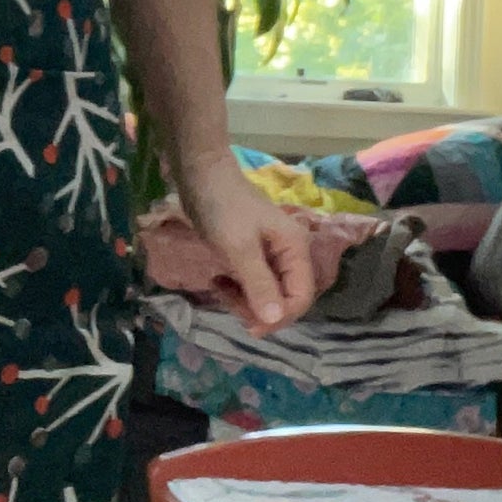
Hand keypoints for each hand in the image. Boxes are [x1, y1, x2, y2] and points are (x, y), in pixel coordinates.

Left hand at [177, 152, 316, 329]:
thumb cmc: (223, 208)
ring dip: (244, 299)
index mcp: (296, 249)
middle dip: (258, 308)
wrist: (201, 175)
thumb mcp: (239, 248)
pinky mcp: (252, 253)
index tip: (249, 326)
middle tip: (226, 300)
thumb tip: (275, 319)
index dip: (280, 317)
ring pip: (267, 293)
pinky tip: (218, 280)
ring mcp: (271, 253)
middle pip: (285, 298)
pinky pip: (253, 282)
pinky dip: (237, 288)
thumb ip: (259, 284)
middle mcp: (290, 253)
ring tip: (219, 287)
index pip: (301, 297)